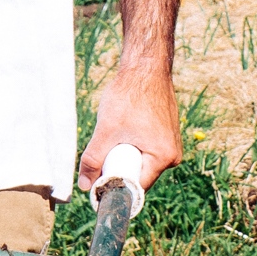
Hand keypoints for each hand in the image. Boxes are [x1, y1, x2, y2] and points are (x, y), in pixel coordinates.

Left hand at [76, 64, 180, 192]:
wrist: (145, 67)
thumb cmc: (129, 95)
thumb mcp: (106, 130)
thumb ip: (93, 159)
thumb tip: (84, 185)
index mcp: (163, 157)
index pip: (137, 186)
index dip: (116, 188)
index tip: (99, 187)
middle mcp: (172, 155)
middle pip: (140, 176)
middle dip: (120, 169)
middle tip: (103, 155)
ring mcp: (172, 144)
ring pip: (142, 163)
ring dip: (126, 157)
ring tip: (115, 137)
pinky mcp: (167, 135)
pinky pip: (148, 151)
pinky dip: (133, 146)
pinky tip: (125, 131)